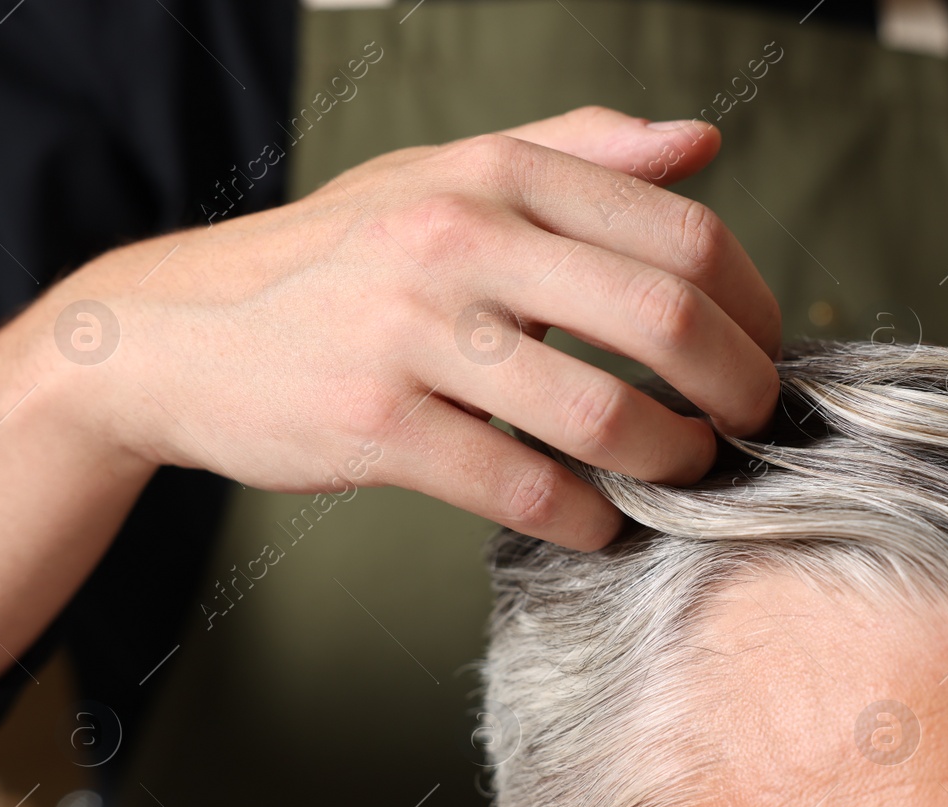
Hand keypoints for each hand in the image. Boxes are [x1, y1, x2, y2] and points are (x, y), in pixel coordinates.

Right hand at [55, 106, 781, 550]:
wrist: (179, 331)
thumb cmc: (340, 259)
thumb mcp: (448, 177)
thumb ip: (580, 152)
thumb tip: (704, 143)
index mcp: (496, 172)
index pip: (682, 233)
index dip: (755, 307)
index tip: (767, 354)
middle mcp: (460, 238)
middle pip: (664, 318)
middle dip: (738, 388)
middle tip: (752, 427)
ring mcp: (414, 334)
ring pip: (605, 416)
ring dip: (672, 462)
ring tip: (684, 473)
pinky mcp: (376, 426)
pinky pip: (524, 490)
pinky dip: (585, 520)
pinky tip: (598, 522)